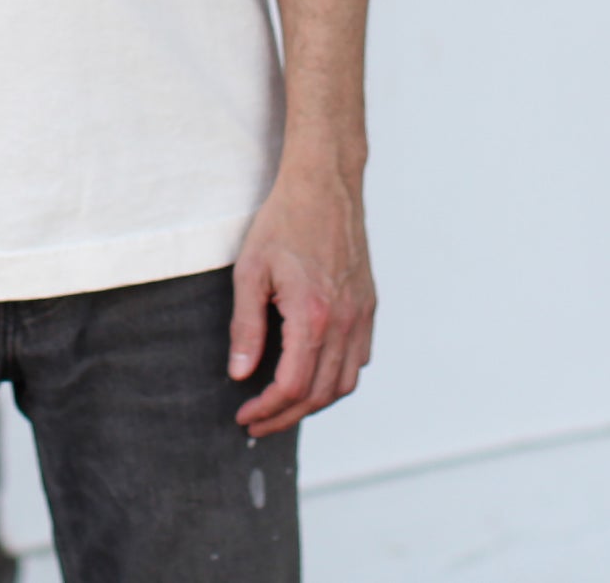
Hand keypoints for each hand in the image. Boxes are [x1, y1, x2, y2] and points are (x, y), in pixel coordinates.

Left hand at [228, 165, 375, 436]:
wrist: (324, 187)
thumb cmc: (282, 222)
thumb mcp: (250, 271)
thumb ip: (246, 326)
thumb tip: (240, 373)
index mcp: (313, 316)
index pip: (292, 386)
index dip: (267, 409)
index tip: (245, 416)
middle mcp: (345, 324)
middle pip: (319, 394)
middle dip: (286, 416)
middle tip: (257, 422)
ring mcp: (362, 317)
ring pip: (344, 383)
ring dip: (313, 404)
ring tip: (281, 407)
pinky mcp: (369, 308)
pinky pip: (358, 361)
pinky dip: (335, 380)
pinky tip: (311, 377)